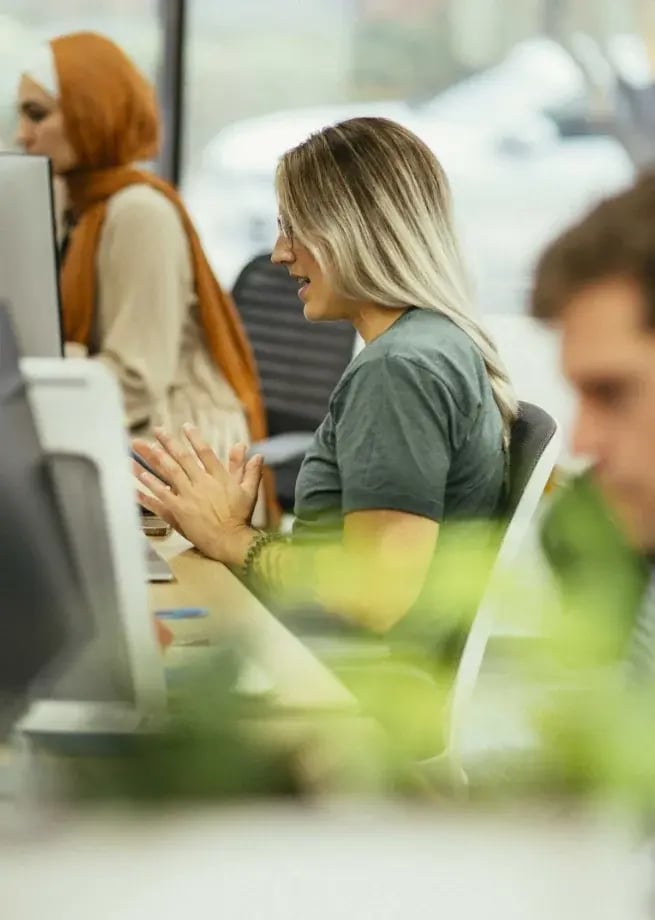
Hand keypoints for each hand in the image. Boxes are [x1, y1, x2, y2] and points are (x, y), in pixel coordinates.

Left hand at [133, 424, 262, 567]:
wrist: (231, 540)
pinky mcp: (180, 510)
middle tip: (158, 430)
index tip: (186, 426)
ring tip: (146, 446)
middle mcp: (202, 483)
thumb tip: (257, 454)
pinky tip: (142, 476)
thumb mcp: (250, 492)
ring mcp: (189, 496)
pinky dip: (152, 484)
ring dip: (157, 458)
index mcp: (219, 477)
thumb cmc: (241, 517)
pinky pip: (162, 494)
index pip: (205, 452)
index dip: (194, 438)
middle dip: (169, 442)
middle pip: (183, 458)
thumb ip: (250, 471)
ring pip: (170, 472)